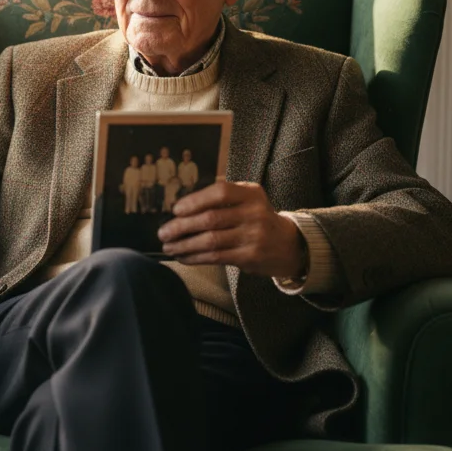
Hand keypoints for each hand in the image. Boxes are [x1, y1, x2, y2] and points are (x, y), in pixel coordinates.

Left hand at [157, 181, 305, 278]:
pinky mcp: (250, 257)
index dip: (195, 200)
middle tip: (163, 232)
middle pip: (210, 219)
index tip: (176, 210)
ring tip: (169, 246)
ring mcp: (254, 236)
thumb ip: (222, 198)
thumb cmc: (258, 219)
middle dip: (181, 226)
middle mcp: (255, 213)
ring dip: (184, 245)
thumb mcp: (248, 200)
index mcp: (251, 194)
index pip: (220, 192)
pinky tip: (183, 257)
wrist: (289, 245)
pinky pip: (216, 257)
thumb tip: (181, 208)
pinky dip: (195, 257)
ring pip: (210, 241)